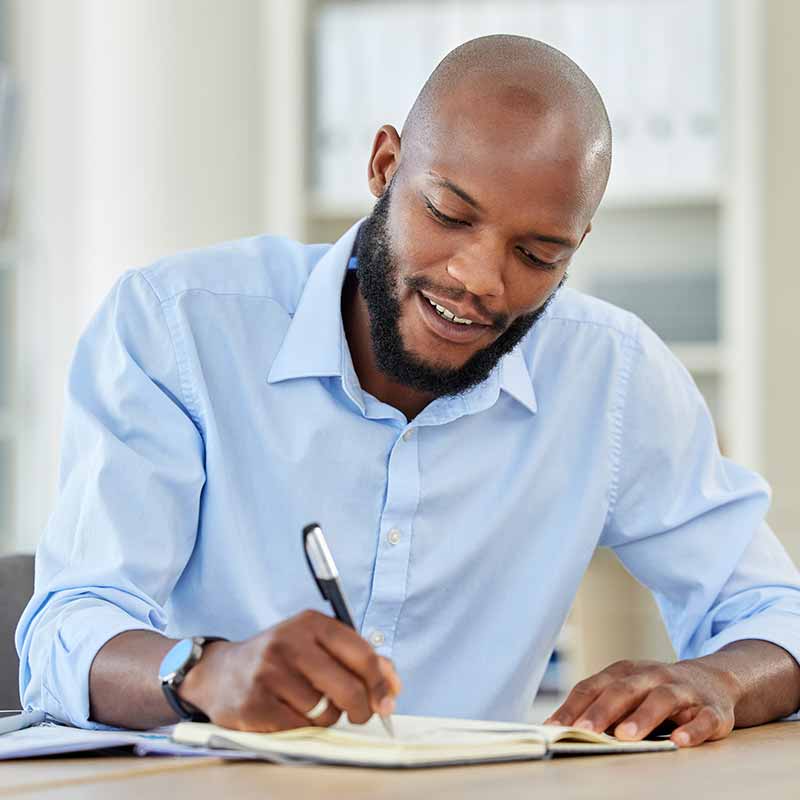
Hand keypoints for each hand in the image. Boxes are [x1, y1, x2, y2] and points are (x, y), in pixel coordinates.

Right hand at [178, 609, 401, 731]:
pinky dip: (303, 726)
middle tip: (359, 714)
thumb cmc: (282, 659)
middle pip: (348, 688)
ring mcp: (270, 672)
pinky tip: (290, 713)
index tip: (388, 701)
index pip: (361, 654)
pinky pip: (299, 727)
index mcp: (312, 623)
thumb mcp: (317, 645)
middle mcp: (290, 642)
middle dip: (361, 709)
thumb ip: (358, 658)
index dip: (381, 683)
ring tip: (312, 706)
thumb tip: (393, 684)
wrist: (220, 672)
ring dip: (327, 717)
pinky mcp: (255, 702)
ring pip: (325, 712)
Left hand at [544, 658, 741, 746]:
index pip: (594, 687)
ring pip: (662, 699)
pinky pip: (703, 719)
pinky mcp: (712, 710)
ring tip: (625, 736)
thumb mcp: (627, 691)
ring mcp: (683, 691)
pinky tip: (679, 741)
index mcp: (625, 672)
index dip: (573, 707)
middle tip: (583, 731)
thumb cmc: (656, 691)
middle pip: (624, 690)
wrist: (712, 681)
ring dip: (643, 717)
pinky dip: (692, 730)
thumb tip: (562, 728)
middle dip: (602, 711)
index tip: (554, 727)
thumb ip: (600, 707)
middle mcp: (652, 676)